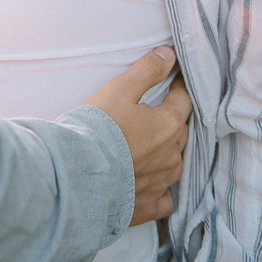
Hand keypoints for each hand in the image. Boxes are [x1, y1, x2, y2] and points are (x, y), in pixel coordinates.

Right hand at [86, 48, 190, 224]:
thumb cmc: (98, 129)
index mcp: (169, 125)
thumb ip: (148, 70)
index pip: (184, 100)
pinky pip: (165, 197)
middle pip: (180, 131)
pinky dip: (161, 188)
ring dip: (167, 152)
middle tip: (156, 111)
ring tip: (151, 145)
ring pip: (175, 163)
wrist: (78, 175)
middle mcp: (172, 156)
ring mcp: (162, 183)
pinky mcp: (148, 206)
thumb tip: (170, 55)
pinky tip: (149, 182)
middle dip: (172, 119)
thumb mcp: (120, 89)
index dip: (178, 87)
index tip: (172, 79)